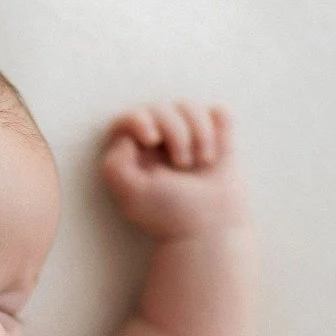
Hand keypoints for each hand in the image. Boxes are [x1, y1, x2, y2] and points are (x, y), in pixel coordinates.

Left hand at [100, 103, 247, 238]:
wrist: (211, 228)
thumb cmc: (169, 214)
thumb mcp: (131, 193)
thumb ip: (115, 164)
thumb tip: (129, 135)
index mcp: (135, 155)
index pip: (128, 120)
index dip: (139, 120)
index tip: (151, 139)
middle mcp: (159, 143)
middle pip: (161, 108)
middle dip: (175, 131)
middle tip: (182, 164)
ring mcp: (188, 137)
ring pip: (190, 107)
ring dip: (200, 133)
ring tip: (202, 162)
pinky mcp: (216, 137)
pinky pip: (217, 112)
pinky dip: (220, 129)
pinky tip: (216, 152)